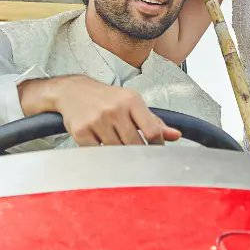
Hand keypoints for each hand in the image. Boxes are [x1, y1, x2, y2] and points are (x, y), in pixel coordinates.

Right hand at [21, 75, 180, 145]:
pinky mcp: (81, 131)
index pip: (152, 131)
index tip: (155, 152)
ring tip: (118, 150)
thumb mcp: (132, 103)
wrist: (73, 91)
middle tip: (138, 158)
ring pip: (117, 151)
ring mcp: (97, 120)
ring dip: (120, 156)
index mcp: (131, 100)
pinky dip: (102, 156)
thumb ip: (154, 121)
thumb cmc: (107, 98)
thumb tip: (176, 135)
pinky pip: (98, 153)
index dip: (157, 146)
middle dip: (138, 154)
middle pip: (135, 145)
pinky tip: (102, 148)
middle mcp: (115, 109)